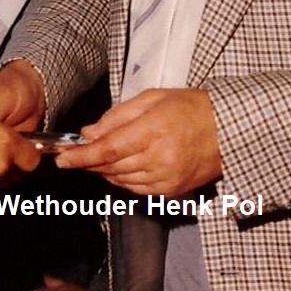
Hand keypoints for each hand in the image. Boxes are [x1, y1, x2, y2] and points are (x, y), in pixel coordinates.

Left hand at [54, 87, 221, 194]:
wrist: (229, 130)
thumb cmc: (192, 108)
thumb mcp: (153, 99)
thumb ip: (117, 116)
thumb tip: (89, 133)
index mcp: (153, 131)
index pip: (107, 150)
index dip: (81, 156)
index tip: (62, 159)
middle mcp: (159, 159)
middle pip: (110, 167)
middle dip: (89, 162)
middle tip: (75, 154)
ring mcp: (166, 178)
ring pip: (120, 180)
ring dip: (105, 170)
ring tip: (102, 156)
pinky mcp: (172, 192)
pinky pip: (136, 189)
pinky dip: (123, 179)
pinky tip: (124, 166)